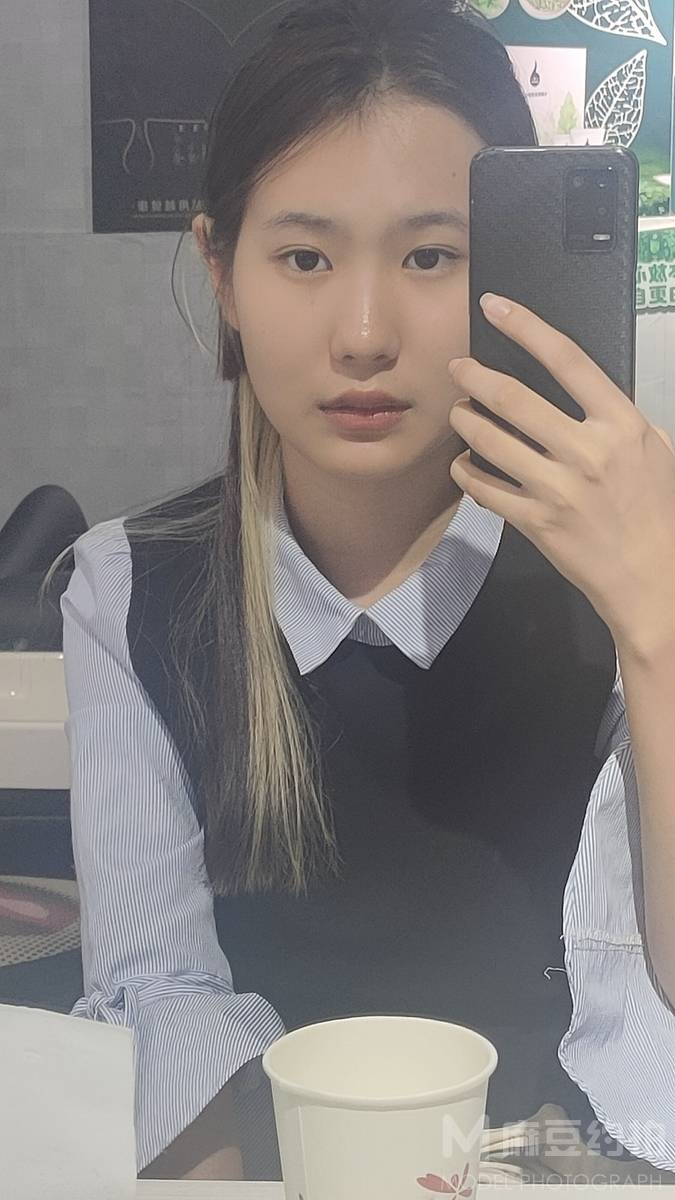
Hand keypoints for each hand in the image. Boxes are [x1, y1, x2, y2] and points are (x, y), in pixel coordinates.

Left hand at [447, 292, 674, 651]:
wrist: (651, 577)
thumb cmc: (654, 510)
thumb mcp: (653, 449)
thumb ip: (615, 417)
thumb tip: (577, 387)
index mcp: (620, 426)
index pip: (567, 360)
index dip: (526, 327)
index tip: (496, 307)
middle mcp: (587, 452)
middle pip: (514, 398)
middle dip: (474, 376)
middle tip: (458, 367)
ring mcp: (558, 489)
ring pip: (490, 441)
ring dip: (464, 420)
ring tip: (458, 412)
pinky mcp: (535, 522)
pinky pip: (484, 489)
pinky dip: (466, 472)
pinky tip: (463, 463)